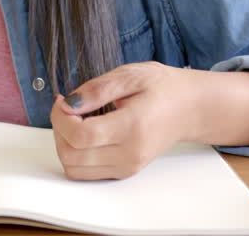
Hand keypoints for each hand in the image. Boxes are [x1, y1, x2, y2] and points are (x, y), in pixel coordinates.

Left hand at [50, 62, 196, 180]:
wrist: (189, 108)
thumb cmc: (163, 88)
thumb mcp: (129, 76)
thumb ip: (96, 90)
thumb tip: (68, 104)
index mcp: (133, 127)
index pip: (82, 136)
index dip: (61, 118)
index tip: (63, 101)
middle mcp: (130, 154)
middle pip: (72, 157)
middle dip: (59, 131)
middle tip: (66, 108)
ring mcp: (128, 167)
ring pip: (75, 170)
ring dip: (64, 145)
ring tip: (74, 121)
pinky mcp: (125, 172)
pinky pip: (86, 173)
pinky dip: (76, 155)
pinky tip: (83, 133)